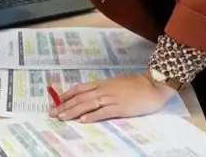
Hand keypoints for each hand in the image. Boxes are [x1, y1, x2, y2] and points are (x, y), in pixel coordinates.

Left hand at [49, 73, 174, 122]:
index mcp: (103, 83)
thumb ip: (104, 89)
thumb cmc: (137, 85)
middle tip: (52, 113)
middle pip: (80, 97)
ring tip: (62, 117)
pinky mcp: (120, 107)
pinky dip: (92, 116)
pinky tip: (83, 120)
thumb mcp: (116, 84)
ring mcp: (112, 98)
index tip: (56, 102)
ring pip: (88, 104)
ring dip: (73, 111)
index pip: (80, 88)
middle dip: (65, 105)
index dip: (67, 95)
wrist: (153, 85)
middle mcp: (104, 89)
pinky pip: (103, 112)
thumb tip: (91, 96)